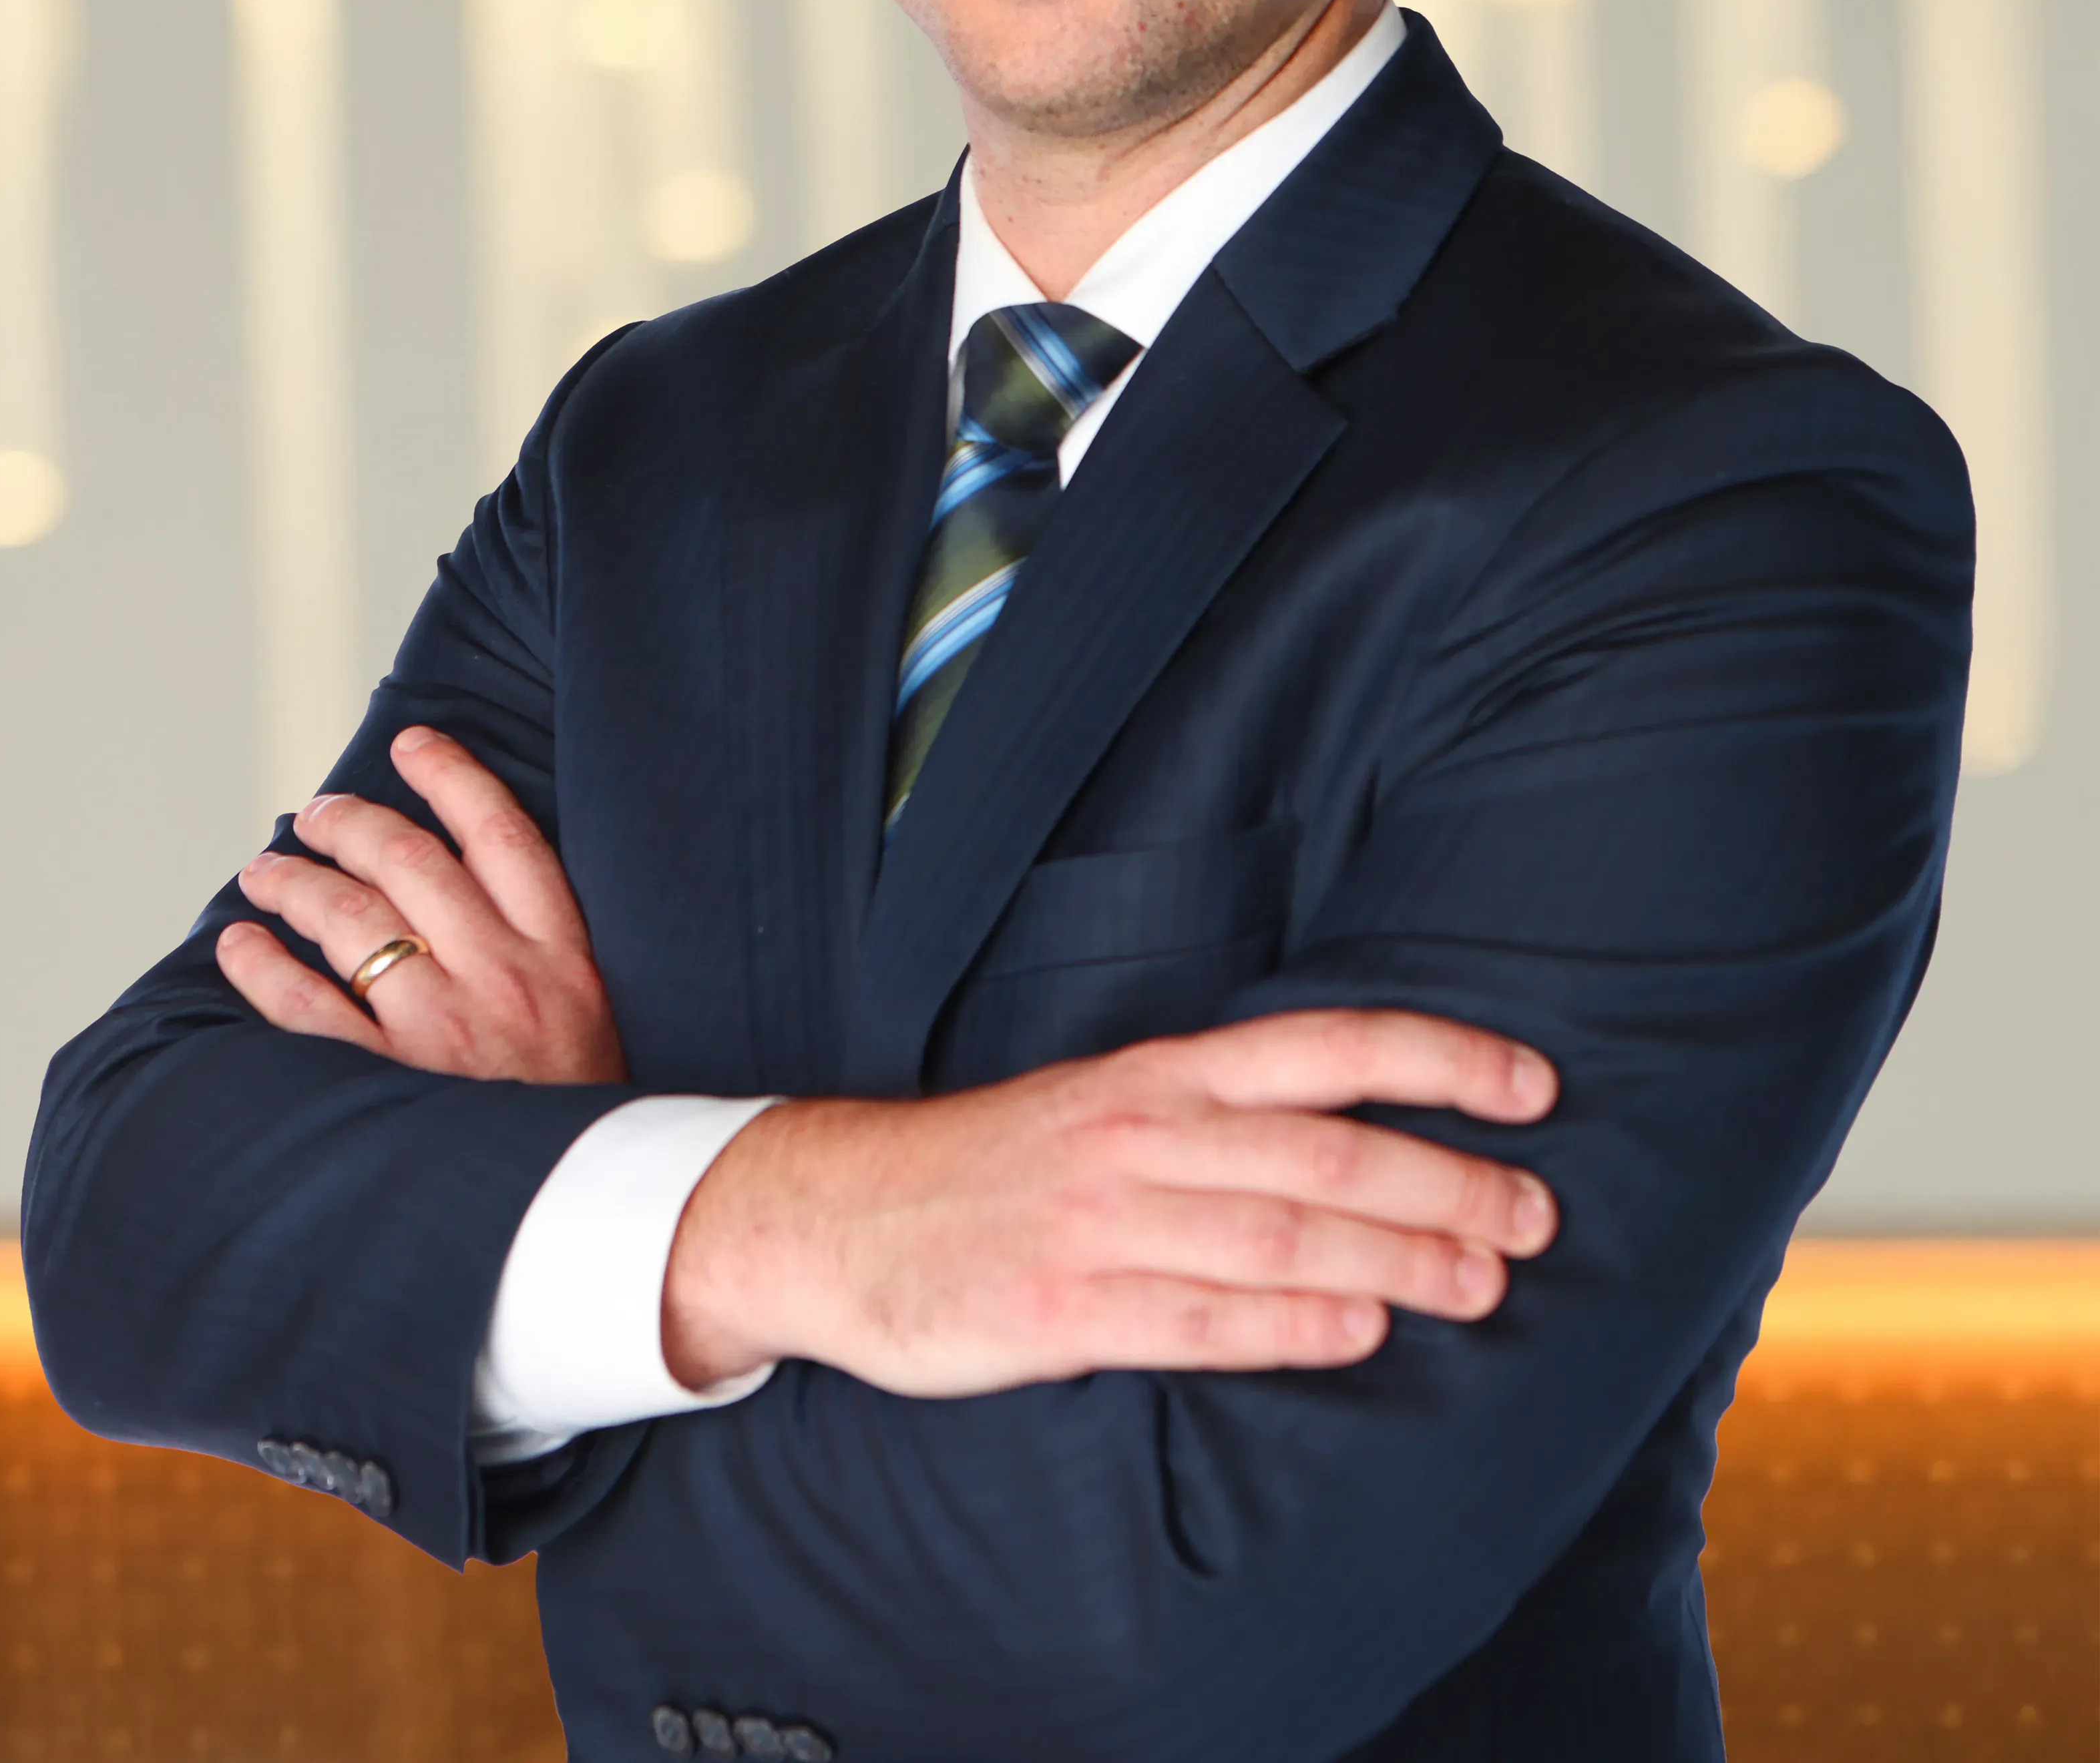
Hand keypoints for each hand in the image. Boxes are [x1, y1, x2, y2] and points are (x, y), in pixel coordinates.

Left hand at [216, 727, 628, 1084]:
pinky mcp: (394, 1086)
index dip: (453, 777)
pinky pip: (307, 1010)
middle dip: (354, 823)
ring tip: (266, 871)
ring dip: (298, 882)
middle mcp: (504, 978)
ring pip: (353, 922)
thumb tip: (474, 896)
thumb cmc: (587, 1123)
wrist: (599, 1223)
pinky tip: (240, 947)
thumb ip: (545, 961)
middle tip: (316, 812)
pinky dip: (264, 968)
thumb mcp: (595, 1023)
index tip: (413, 742)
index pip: (502, 834)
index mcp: (563, 956)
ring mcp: (445, 1031)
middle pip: (412, 863)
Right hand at [662, 1009, 1556, 1395]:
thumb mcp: (1110, 1103)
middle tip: (1539, 1212)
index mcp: (1160, 1072)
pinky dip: (1286, 1322)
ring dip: (1394, 1255)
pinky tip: (1358, 1329)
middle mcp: (1141, 1133)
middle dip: (1445, 1177)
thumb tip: (1371, 1138)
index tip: (1535, 1085)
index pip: (1325, 1047)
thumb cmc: (1001, 1165)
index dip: (1437, 1057)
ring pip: (1276, 1230)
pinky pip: (1194, 1317)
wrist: (838, 1214)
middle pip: (1322, 1146)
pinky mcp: (1057, 1309)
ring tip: (1485, 1281)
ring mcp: (1100, 1221)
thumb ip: (1222, 1117)